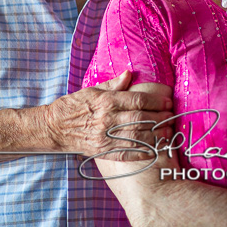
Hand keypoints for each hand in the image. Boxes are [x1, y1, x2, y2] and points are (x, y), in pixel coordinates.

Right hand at [43, 71, 173, 160]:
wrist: (54, 128)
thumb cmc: (74, 106)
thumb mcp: (92, 90)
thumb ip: (113, 84)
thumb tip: (129, 74)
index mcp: (106, 101)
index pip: (137, 100)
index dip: (156, 101)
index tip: (167, 101)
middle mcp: (107, 119)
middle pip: (141, 118)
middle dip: (160, 117)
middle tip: (172, 116)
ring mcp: (105, 137)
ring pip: (137, 136)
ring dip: (156, 135)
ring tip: (168, 132)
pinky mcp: (103, 151)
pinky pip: (126, 153)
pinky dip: (142, 152)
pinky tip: (155, 149)